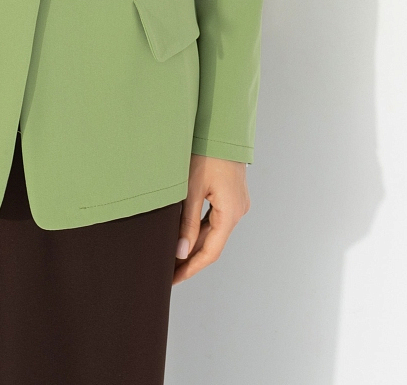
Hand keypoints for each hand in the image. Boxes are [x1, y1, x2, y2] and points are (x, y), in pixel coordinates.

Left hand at [172, 153, 249, 283]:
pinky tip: (187, 233)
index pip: (210, 252)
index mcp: (230, 213)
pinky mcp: (232, 195)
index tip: (174, 279)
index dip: (191, 268)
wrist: (222, 127)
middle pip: (213, 243)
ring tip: (174, 255)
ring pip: (215, 231)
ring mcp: (237, 203)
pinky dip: (202, 228)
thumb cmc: (206, 153)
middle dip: (191, 258)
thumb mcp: (192, 188)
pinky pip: (217, 218)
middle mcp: (238, 211)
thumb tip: (181, 252)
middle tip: (169, 270)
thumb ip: (187, 222)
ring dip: (196, 243)